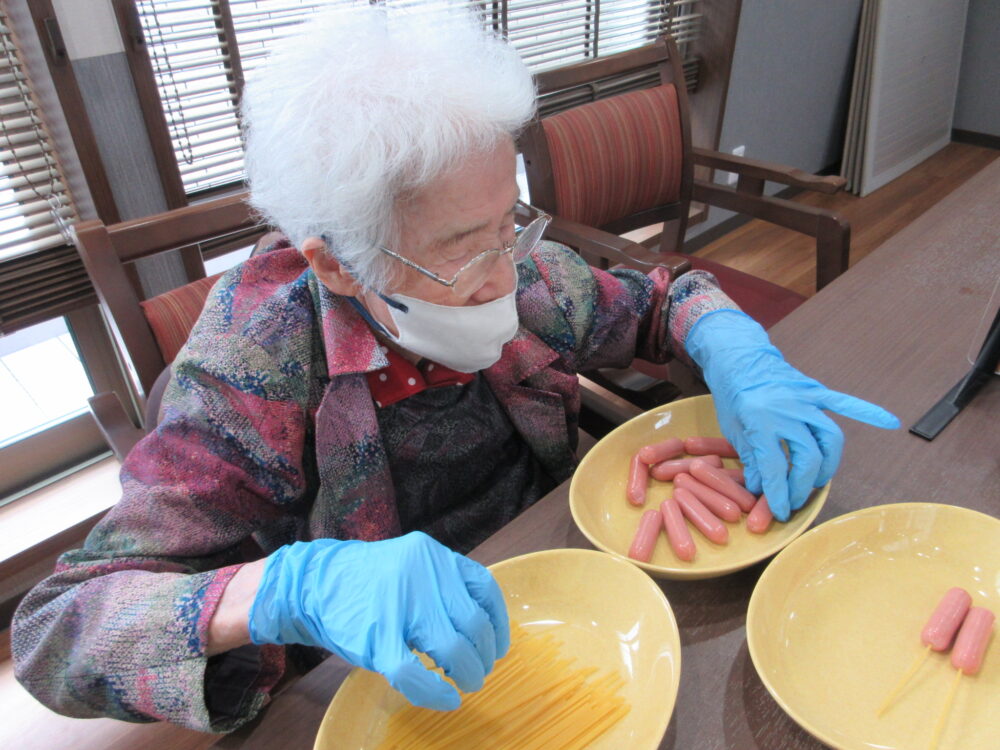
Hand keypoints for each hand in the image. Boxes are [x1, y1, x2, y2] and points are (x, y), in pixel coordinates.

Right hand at [247, 531, 508, 709]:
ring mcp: (399, 606)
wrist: (313, 585)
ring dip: (467, 673)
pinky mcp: (376, 638)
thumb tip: (482, 631)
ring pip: (452, 648)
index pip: (484, 587)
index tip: (499, 645)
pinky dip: (436, 692)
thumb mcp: (413, 566)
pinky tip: (446, 699)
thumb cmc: (369, 582)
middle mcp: (422, 575)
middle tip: (478, 671)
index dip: (499, 622)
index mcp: (433, 555)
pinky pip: (415, 673)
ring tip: (465, 684)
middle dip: (484, 655)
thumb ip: (444, 586)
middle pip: (473, 623)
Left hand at [686, 310, 899, 520]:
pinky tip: (889, 421)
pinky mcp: (815, 391)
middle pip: (807, 457)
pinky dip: (867, 411)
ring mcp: (804, 400)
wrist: (738, 356)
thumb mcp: (733, 431)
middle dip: (802, 486)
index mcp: (760, 421)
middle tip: (795, 500)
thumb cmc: (732, 395)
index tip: (780, 512)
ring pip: (830, 438)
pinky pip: (845, 402)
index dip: (778, 495)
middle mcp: (786, 411)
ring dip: (827, 464)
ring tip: (816, 481)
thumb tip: (763, 491)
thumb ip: (752, 460)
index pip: (775, 467)